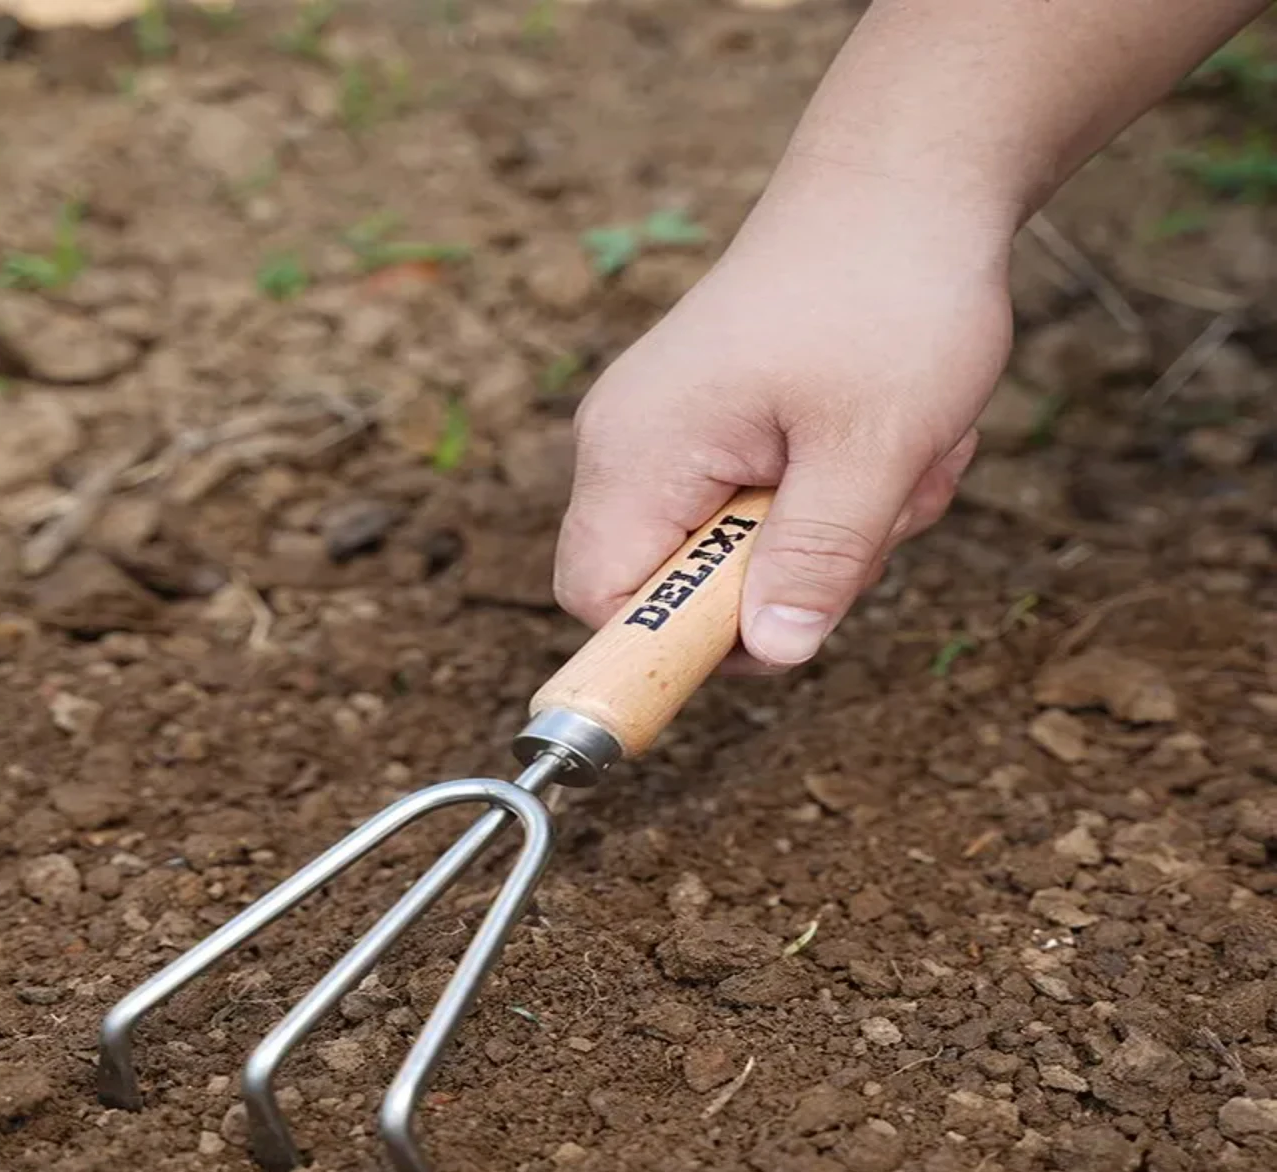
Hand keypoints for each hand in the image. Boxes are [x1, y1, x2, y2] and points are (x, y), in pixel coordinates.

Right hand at [554, 164, 1016, 670]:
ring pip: (734, 555)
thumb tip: (774, 656)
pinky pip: (760, 511)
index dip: (675, 641)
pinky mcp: (717, 428)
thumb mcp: (874, 444)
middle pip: (675, 587)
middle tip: (870, 519)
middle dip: (787, 580)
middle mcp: (631, 446)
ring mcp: (672, 435)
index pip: (599, 599)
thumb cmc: (887, 292)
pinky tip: (883, 442)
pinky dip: (831, 499)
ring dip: (830, 536)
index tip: (776, 629)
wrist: (906, 181)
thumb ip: (817, 559)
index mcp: (638, 450)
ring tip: (896, 461)